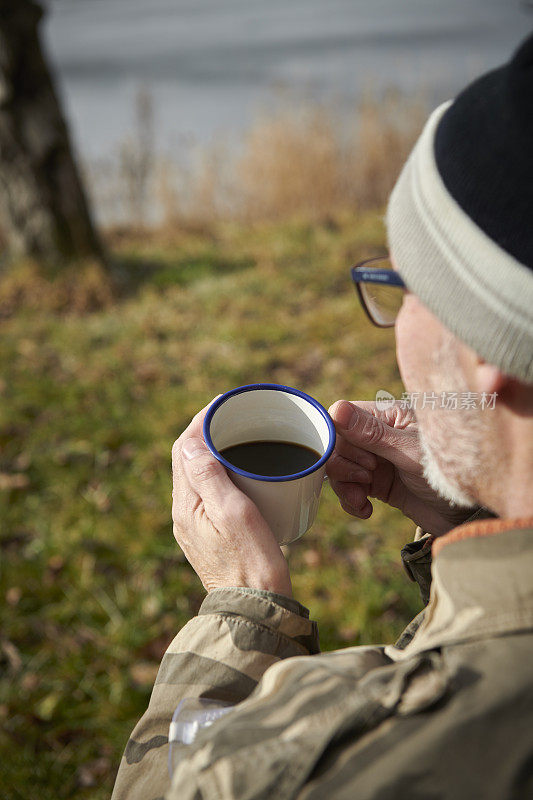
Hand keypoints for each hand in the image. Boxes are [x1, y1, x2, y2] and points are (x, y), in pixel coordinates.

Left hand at [171, 401, 291, 596]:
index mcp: (187, 507)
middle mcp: (185, 515)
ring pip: (200, 476)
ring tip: (241, 436)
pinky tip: (245, 473)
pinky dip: (223, 473)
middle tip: (236, 417)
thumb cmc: (252, 563)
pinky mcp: (211, 536)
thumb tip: (191, 444)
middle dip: (208, 433)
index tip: (225, 405)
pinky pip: (211, 493)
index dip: (201, 422)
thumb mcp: (235, 514)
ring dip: (215, 452)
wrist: (257, 609)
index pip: (184, 450)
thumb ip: (210, 478)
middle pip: (189, 461)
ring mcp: (196, 527)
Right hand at [326, 400, 476, 534]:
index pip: (341, 417)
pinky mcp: (379, 484)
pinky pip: (349, 489)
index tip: (357, 457)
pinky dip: (351, 501)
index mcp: (387, 415)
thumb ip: (371, 433)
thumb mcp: (407, 451)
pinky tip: (366, 509)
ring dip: (344, 486)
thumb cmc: (446, 471)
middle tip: (367, 478)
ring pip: (339, 469)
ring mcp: (377, 460)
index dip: (338, 439)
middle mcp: (378, 435)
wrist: (466, 513)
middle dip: (343, 466)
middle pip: (337, 445)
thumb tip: (336, 410)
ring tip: (362, 498)